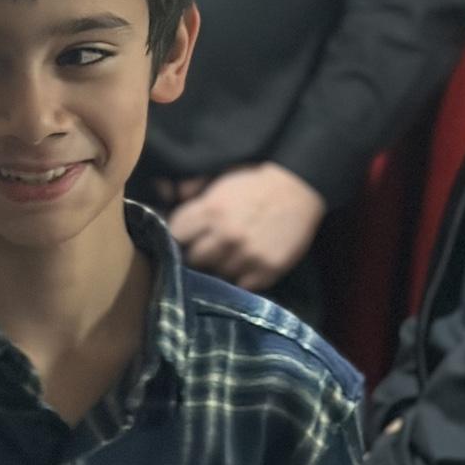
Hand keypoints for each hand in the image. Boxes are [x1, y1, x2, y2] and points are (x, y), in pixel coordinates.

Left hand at [168, 164, 326, 290]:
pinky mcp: (267, 270)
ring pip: (217, 275)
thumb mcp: (220, 178)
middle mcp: (226, 236)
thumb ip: (192, 190)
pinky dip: (241, 278)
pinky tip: (245, 264)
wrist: (299, 187)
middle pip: (193, 260)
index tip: (184, 237)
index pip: (176, 236)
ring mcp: (248, 255)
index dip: (178, 237)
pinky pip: (242, 286)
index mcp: (210, 211)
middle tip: (206, 248)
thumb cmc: (255, 180)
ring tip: (229, 255)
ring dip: (220, 267)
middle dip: (197, 254)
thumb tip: (165, 193)